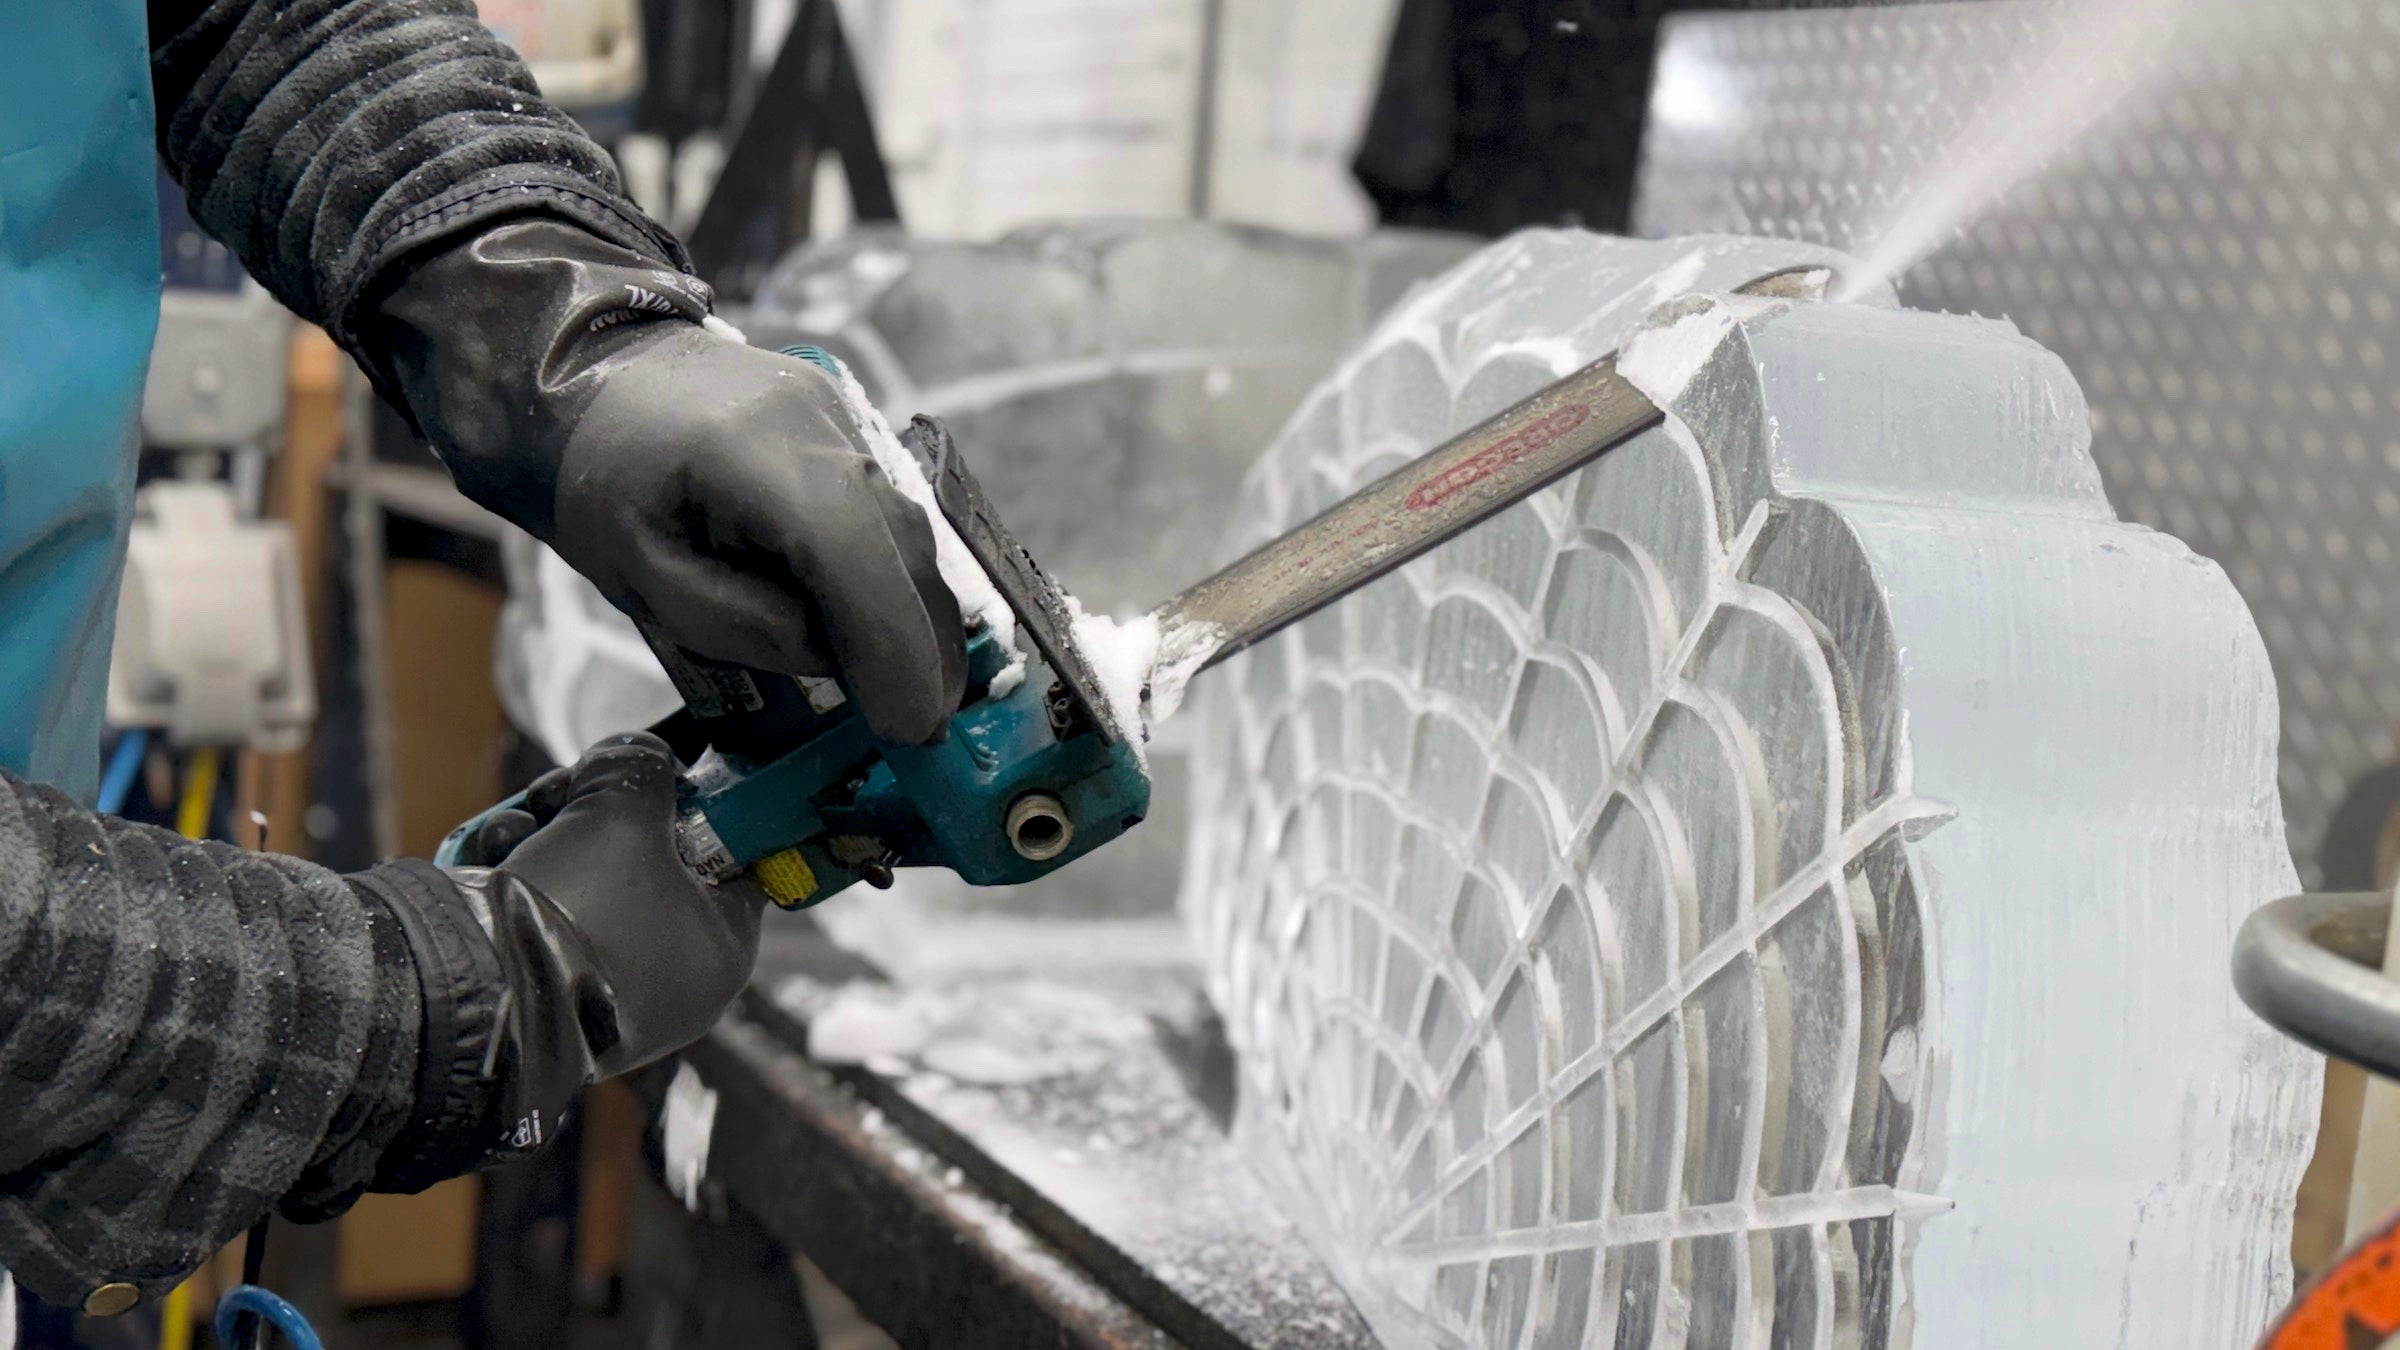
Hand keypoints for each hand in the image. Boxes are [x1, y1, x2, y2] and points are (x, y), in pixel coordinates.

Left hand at [367, 221, 966, 743]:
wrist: (594, 375)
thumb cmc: (602, 482)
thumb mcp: (637, 574)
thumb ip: (733, 623)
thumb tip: (828, 654)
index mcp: (744, 450)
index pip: (843, 548)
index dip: (886, 640)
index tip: (907, 725)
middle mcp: (813, 421)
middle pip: (897, 542)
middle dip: (920, 645)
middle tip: (926, 731)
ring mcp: (840, 416)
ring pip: (909, 529)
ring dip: (923, 617)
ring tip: (923, 696)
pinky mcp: (850, 427)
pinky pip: (893, 513)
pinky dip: (905, 580)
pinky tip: (902, 636)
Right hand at [449, 732, 765, 1079]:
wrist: (476, 989)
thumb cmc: (580, 909)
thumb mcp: (624, 811)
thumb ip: (642, 769)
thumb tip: (636, 756)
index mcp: (720, 950)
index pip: (732, 860)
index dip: (696, 805)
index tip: (658, 775)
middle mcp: (673, 982)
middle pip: (650, 864)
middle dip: (602, 812)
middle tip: (572, 785)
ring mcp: (606, 994)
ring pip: (589, 883)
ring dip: (549, 832)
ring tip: (524, 816)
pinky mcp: (545, 993)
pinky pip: (545, 918)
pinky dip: (517, 876)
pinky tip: (495, 851)